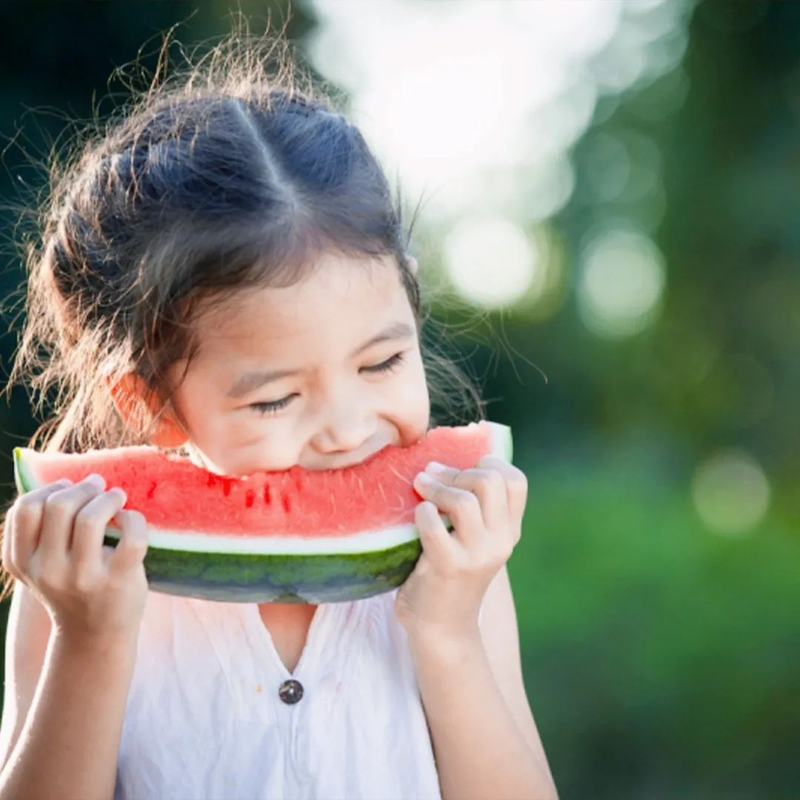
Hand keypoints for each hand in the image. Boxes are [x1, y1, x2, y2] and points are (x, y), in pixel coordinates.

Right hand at [3, 473, 149, 643]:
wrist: (95, 635)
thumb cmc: (71, 586)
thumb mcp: (42, 564)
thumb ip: (41, 530)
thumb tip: (66, 480)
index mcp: (24, 562)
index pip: (25, 509)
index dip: (49, 488)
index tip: (68, 487)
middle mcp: (49, 571)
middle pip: (59, 506)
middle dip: (84, 487)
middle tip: (98, 486)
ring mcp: (83, 578)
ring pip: (91, 518)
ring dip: (109, 497)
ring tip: (117, 497)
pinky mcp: (117, 582)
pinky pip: (131, 535)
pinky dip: (133, 518)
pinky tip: (130, 520)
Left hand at [394, 455, 526, 637]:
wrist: (441, 628)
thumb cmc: (449, 574)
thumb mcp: (473, 541)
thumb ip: (473, 508)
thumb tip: (442, 461)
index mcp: (509, 531)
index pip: (516, 481)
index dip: (489, 463)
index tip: (464, 467)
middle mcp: (500, 542)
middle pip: (490, 481)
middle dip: (457, 471)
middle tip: (434, 477)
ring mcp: (477, 555)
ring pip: (464, 500)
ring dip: (436, 487)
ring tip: (420, 487)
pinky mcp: (448, 566)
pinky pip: (433, 522)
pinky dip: (421, 511)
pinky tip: (416, 516)